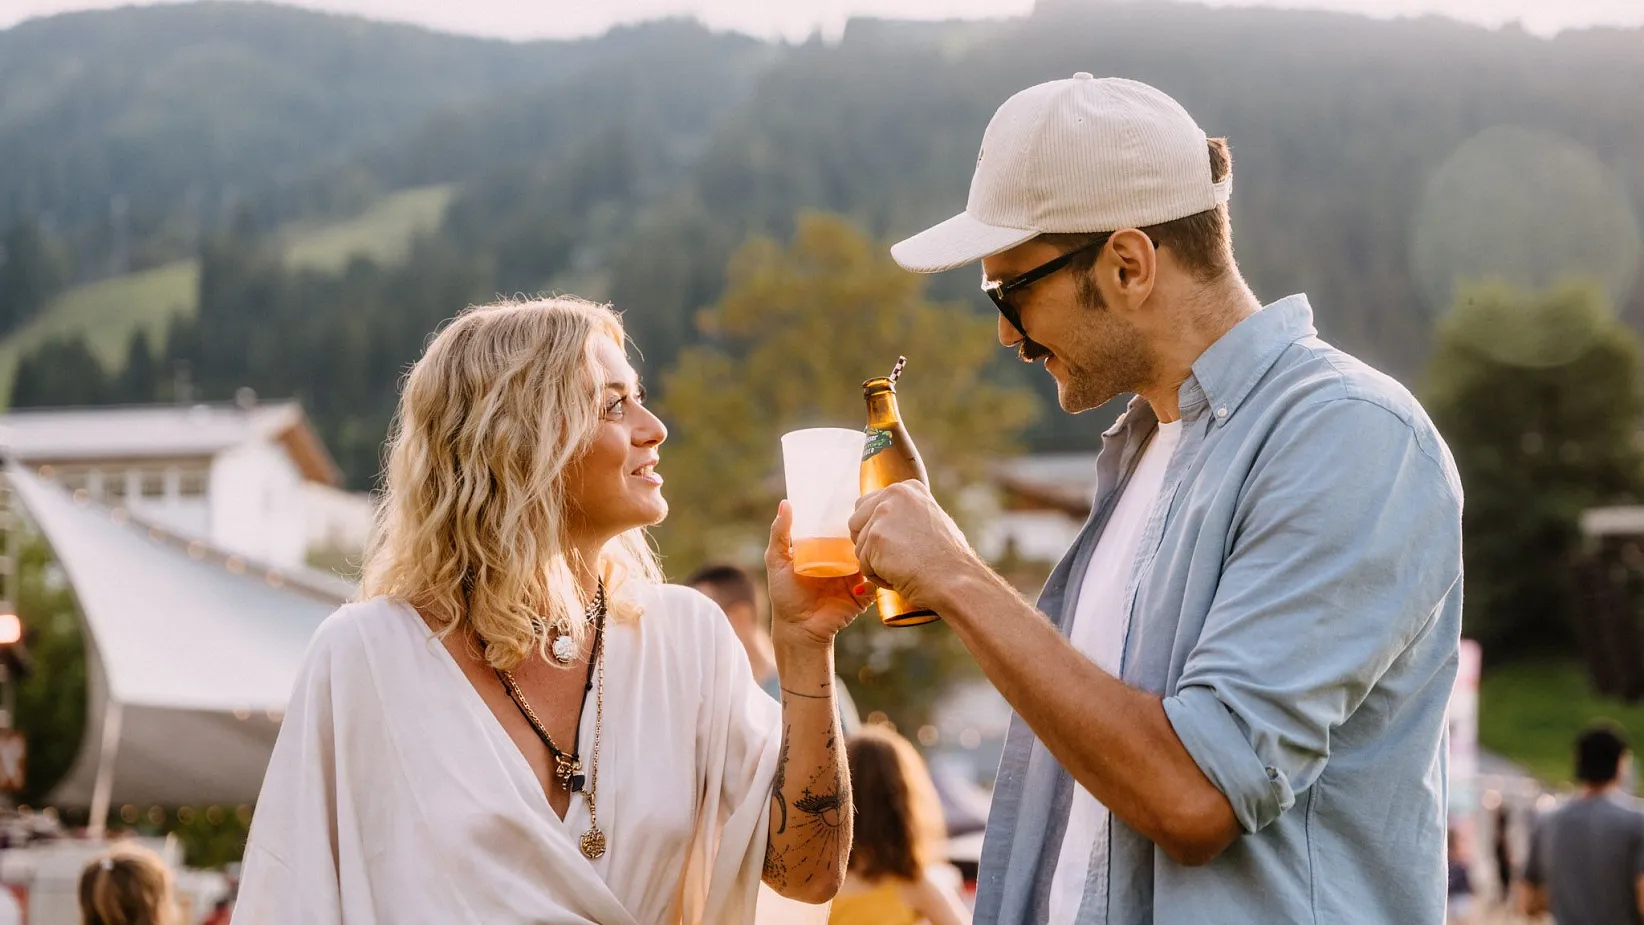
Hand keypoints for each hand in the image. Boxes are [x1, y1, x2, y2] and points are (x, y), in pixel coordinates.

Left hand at [766, 500, 873, 648]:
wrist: (798, 629)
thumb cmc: (785, 595)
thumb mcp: (777, 560)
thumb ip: (780, 533)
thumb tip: (786, 502)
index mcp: (824, 551)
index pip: (837, 529)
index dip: (843, 516)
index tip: (850, 499)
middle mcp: (841, 561)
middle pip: (857, 541)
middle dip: (864, 530)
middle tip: (870, 516)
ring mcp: (854, 577)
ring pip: (870, 558)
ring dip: (873, 551)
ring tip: (873, 540)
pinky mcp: (863, 594)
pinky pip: (875, 582)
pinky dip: (875, 576)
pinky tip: (867, 571)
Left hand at [849, 480, 981, 610]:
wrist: (954, 579)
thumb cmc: (948, 560)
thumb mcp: (931, 522)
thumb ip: (907, 515)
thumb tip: (885, 523)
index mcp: (908, 488)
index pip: (868, 505)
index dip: (878, 531)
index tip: (902, 545)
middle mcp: (894, 493)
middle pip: (856, 522)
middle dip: (869, 544)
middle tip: (897, 558)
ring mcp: (883, 514)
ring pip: (860, 546)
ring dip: (876, 564)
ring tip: (906, 567)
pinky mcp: (875, 537)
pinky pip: (863, 564)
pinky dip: (878, 576)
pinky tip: (901, 575)